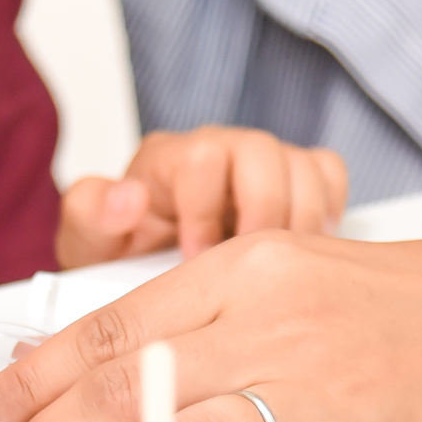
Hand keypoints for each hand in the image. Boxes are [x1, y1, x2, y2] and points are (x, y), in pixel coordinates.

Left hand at [57, 127, 349, 266]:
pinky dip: (327, 209)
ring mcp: (262, 162)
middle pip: (261, 152)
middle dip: (261, 214)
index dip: (204, 211)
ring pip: (302, 164)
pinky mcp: (296, 178)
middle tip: (251, 269)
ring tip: (283, 271)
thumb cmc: (126, 252)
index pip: (201, 159)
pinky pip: (328, 172)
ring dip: (299, 219)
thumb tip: (125, 198)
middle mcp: (219, 150)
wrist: (151, 269)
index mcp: (168, 158)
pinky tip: (307, 253)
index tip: (196, 256)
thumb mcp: (93, 243)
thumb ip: (94, 216)